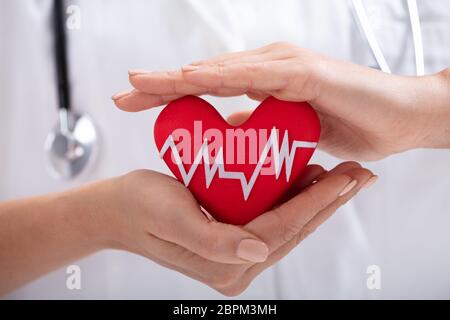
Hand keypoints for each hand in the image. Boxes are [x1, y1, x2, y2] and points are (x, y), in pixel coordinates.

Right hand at [102, 162, 373, 295]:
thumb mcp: (175, 219)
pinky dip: (291, 200)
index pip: (282, 231)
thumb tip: (259, 251)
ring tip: (342, 176)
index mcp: (224, 265)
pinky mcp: (230, 240)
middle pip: (292, 230)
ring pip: (286, 225)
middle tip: (358, 176)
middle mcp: (234, 265)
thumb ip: (216, 242)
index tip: (343, 177)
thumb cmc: (139, 208)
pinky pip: (270, 220)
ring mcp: (233, 255)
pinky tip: (306, 180)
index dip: (315, 203)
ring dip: (314, 200)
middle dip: (327, 202)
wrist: (115, 210)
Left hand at [113, 42, 449, 160]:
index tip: (133, 105)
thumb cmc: (348, 124)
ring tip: (144, 83)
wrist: (399, 120)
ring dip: (181, 77)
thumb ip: (255, 128)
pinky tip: (195, 77)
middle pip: (205, 77)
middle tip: (123, 93)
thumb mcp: (285, 134)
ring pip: (223, 71)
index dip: (168, 97)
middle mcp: (267, 70)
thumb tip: (224, 134)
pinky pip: (258, 75)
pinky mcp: (305, 74)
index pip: (205, 90)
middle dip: (161, 86)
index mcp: (261, 84)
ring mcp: (285, 68)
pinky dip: (225, 76)